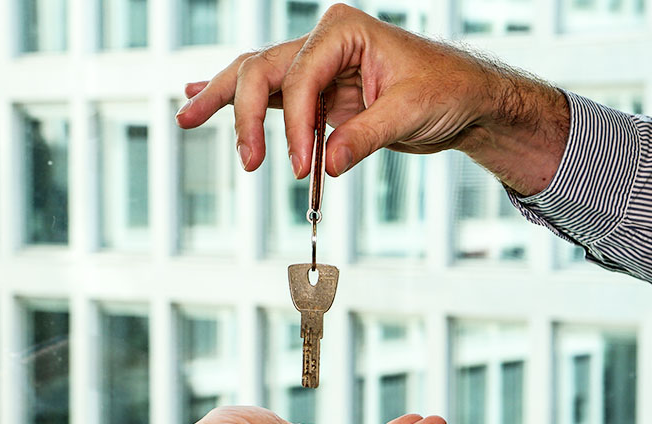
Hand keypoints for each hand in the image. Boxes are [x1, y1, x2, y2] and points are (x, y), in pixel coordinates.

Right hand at [174, 3, 566, 195]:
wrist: (464, 100)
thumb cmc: (447, 91)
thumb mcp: (411, 113)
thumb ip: (366, 135)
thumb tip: (326, 165)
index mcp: (344, 30)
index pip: (300, 76)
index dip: (294, 124)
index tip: (298, 166)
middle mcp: (323, 41)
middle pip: (262, 69)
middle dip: (246, 114)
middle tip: (249, 160)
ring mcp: (316, 65)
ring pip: (256, 78)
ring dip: (222, 99)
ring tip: (187, 116)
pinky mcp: (317, 91)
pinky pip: (270, 94)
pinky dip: (239, 102)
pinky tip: (201, 98)